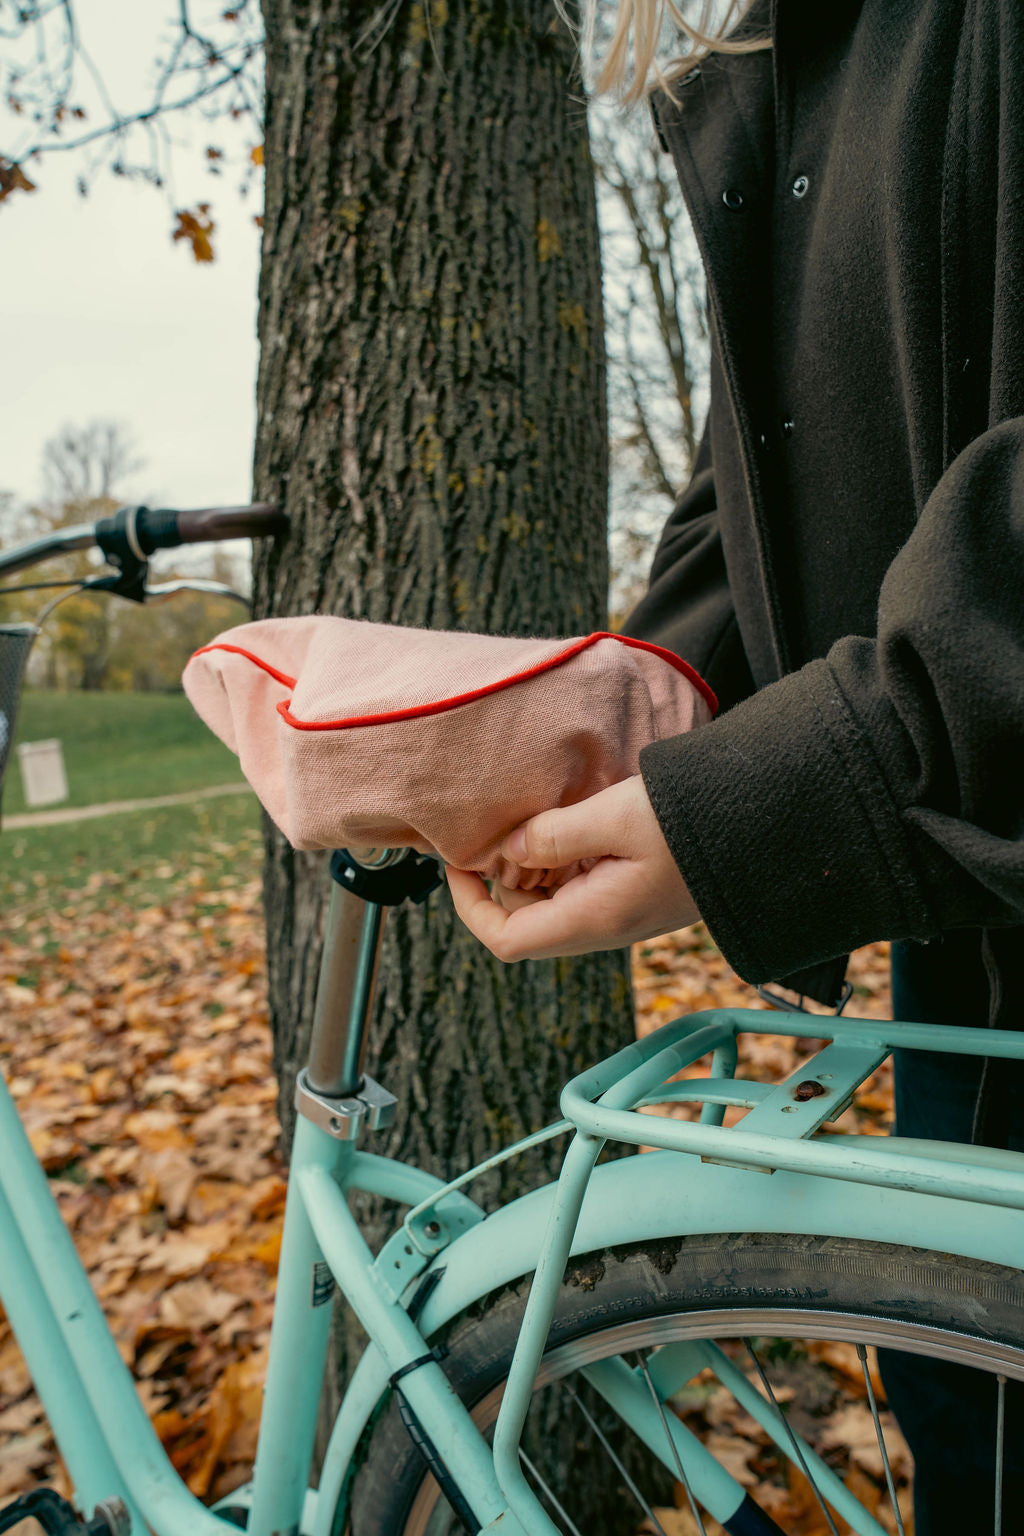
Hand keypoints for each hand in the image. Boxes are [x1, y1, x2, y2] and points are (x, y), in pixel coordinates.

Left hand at [446, 775, 699, 960]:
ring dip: (533, 865)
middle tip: (503, 827)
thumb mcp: (615, 816)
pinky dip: (562, 858)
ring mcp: (621, 911)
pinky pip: (580, 884)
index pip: (506, 940)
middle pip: (524, 920)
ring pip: (551, 900)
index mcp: (592, 918)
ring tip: (537, 819)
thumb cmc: (696, 823)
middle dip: (502, 879)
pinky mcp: (635, 892)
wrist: (765, 829)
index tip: (457, 864)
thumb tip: (510, 848)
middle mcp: (603, 925)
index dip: (470, 906)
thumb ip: (554, 833)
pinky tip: (570, 821)